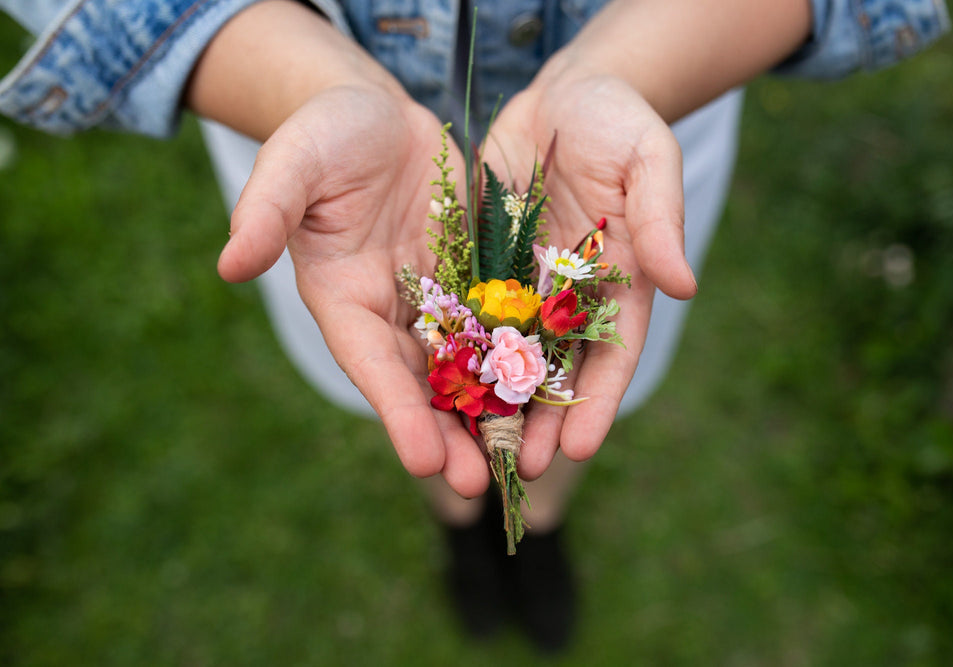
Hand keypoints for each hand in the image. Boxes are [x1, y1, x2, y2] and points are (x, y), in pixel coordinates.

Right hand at [218, 86, 492, 497]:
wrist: (377, 115)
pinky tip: (550, 393)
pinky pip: (503, 323)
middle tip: (479, 485)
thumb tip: (229, 265)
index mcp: (343, 296)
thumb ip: (266, 210)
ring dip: (490, 413)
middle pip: (421, 381)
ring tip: (521, 463)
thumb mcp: (295, 162)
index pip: (370, 362)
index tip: (423, 460)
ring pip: (466, 365)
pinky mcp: (476, 277)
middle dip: (448, 433)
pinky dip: (521, 360)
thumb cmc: (326, 134)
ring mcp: (437, 296)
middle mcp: (391, 310)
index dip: (396, 410)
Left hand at [483, 70, 696, 478]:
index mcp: (620, 282)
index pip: (612, 355)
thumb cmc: (619, 122)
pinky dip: (455, 352)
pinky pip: (466, 313)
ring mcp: (525, 284)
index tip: (578, 450)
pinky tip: (435, 387)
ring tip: (472, 451)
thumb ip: (660, 219)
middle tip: (517, 470)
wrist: (564, 94)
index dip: (597, 404)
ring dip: (493, 403)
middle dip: (539, 420)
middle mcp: (571, 295)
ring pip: (506, 354)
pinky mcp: (482, 264)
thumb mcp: (649, 160)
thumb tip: (686, 286)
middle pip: (556, 370)